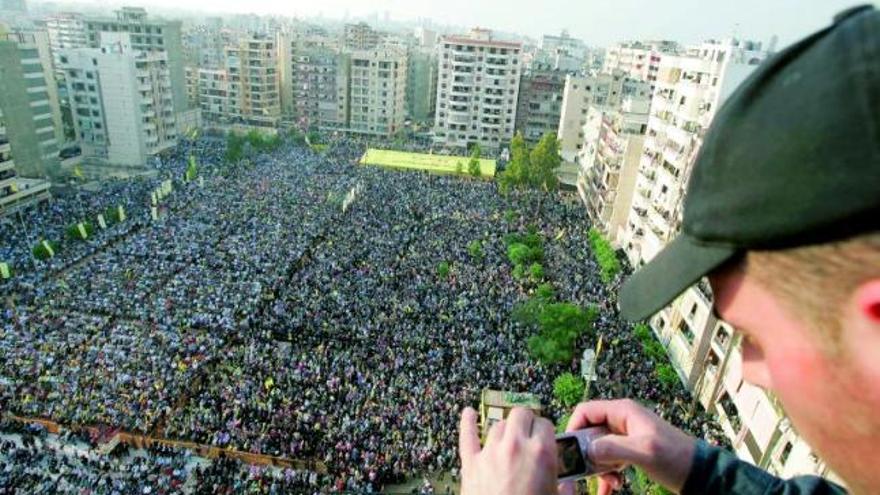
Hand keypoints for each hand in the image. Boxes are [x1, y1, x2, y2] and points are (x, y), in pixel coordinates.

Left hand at [459, 406, 558, 494]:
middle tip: (529, 434)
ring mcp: (490, 453)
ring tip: (509, 439)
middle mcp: (515, 446)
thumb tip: (568, 485)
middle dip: (526, 422)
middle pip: (520, 415)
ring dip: (505, 429)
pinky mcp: (471, 463)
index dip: (546, 431)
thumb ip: (566, 490)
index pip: (545, 424)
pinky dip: (467, 423)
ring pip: (498, 425)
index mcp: (541, 453)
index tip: (546, 440)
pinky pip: (467, 436)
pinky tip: (468, 413)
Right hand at [561, 399, 696, 494]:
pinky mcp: (630, 450)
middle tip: (592, 473)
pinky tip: (613, 487)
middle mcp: (621, 420)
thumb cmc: (674, 457)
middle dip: (588, 455)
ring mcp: (626, 435)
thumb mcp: (643, 452)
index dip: (574, 429)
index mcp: (622, 411)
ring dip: (599, 468)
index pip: (585, 411)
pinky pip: (610, 459)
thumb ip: (613, 449)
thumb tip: (587, 451)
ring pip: (598, 449)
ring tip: (611, 483)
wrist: (700, 473)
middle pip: (589, 432)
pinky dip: (608, 473)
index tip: (571, 453)